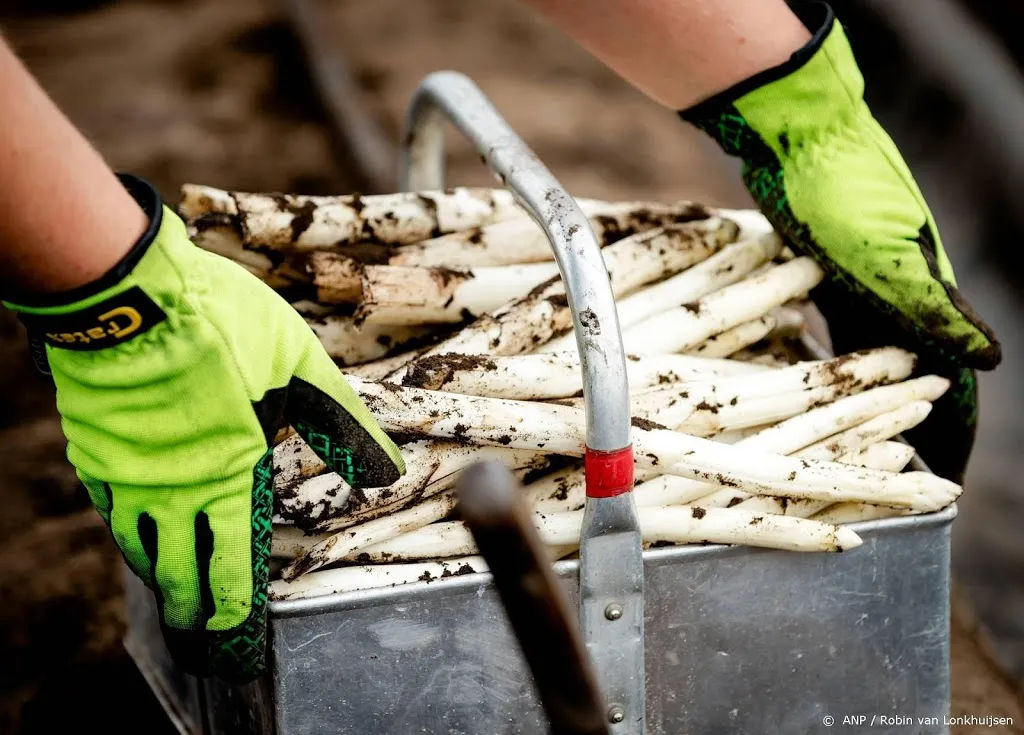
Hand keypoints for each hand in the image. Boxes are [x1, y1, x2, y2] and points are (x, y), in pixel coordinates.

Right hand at [2, 175, 403, 682]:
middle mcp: (167, 488)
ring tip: (165, 582)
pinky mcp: (90, 446)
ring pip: (134, 540)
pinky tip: (131, 521)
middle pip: (172, 566)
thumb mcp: (298, 367)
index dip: (229, 599)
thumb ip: (340, 423)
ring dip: (153, 567)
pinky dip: (123, 522)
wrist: (127, 293)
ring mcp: (122, 471)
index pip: (227, 558)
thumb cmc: (221, 325)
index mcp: (223, 474)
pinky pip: (107, 502)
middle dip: (186, 600)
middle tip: (194, 623)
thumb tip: (388, 469)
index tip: (230, 626)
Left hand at [680, 1, 999, 479]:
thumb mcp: (889, 256)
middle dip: (918, 419)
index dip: (954, 427)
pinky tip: (828, 373)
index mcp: (926, 292)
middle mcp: (901, 288)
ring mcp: (862, 277)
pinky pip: (837, 324)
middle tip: (913, 468)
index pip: (952, 374)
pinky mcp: (822, 266)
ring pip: (878, 348)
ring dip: (881, 390)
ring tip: (875, 437)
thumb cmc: (842, 191)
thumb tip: (990, 362)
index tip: (951, 476)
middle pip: (917, 367)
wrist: (799, 133)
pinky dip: (841, 354)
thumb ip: (935, 309)